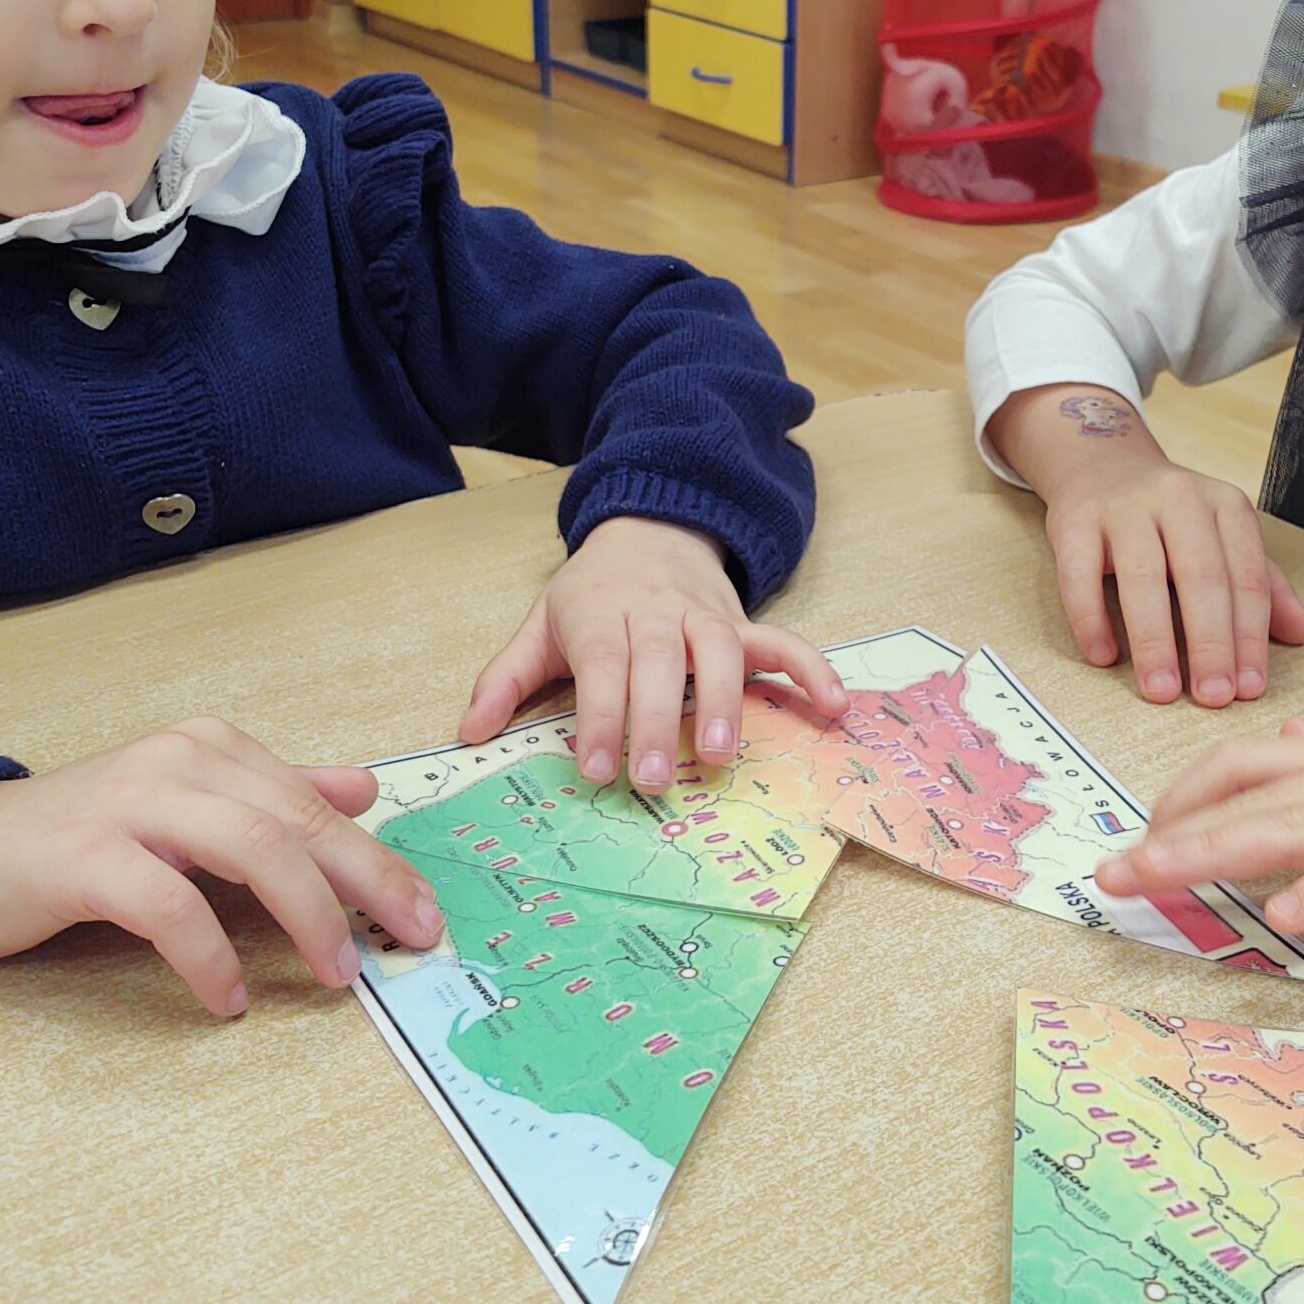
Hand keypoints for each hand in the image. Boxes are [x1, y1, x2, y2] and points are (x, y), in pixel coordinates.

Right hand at [0, 717, 444, 1016]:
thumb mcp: (190, 807)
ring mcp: (131, 804)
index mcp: (212, 749)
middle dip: (367, 882)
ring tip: (336, 972)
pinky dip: (209, 954)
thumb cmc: (84, 838)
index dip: (377, 859)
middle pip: (297, 821)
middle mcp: (179, 762)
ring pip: (252, 849)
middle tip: (409, 938)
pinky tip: (227, 998)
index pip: (314, 804)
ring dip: (306, 916)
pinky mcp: (84, 858)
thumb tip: (364, 790)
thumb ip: (274, 797)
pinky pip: (169, 904)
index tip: (423, 911)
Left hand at [459, 515, 848, 794]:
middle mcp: (655, 610)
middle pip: (659, 662)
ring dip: (725, 701)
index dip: (599, 715)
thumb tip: (468, 733)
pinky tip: (835, 706)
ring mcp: (705, 615)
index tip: (594, 768)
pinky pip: (783, 643)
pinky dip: (812, 670)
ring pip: (720, 652)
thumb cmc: (591, 593)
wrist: (650, 524)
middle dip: (654, 721)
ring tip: (718, 754)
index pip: (602, 664)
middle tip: (651, 780)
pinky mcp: (743, 622)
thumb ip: (506, 679)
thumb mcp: (539, 625)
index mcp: (599, 612)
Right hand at [987, 384, 1303, 707]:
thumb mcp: (1223, 538)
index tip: (1248, 687)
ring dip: (1153, 640)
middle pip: (1200, 577)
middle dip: (1209, 643)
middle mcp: (1178, 499)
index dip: (1250, 636)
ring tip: (1161, 690)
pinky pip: (1080, 576)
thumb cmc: (1171, 517)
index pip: (1246, 576)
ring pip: (1142, 578)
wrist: (1102, 466)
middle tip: (1212, 696)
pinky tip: (1103, 656)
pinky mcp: (1074, 522)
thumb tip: (1300, 631)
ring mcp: (1123, 508)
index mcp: (1224, 505)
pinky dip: (1091, 619)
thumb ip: (1262, 584)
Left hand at [1095, 720, 1303, 936]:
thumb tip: (1285, 737)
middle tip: (1107, 872)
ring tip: (1154, 879)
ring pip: (1294, 824)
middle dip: (1170, 833)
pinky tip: (1282, 915)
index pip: (1248, 760)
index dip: (1185, 794)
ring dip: (1214, 854)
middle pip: (1251, 795)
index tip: (1137, 832)